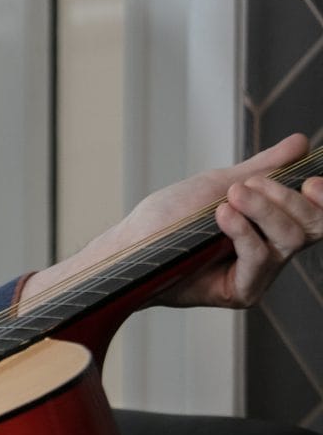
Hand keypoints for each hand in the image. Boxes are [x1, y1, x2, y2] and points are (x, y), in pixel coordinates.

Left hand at [21, 133, 322, 309]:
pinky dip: (245, 233)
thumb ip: (263, 168)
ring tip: (229, 198)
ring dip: (263, 211)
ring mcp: (258, 274)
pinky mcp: (241, 292)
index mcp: (272, 224)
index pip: (317, 215)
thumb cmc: (168, 218)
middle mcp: (272, 250)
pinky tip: (224, 217)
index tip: (314, 181)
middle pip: (312, 226)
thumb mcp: (218, 184)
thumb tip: (301, 142)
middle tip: (248, 185)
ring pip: (289, 239)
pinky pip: (261, 260)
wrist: (129, 246)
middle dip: (285, 199)